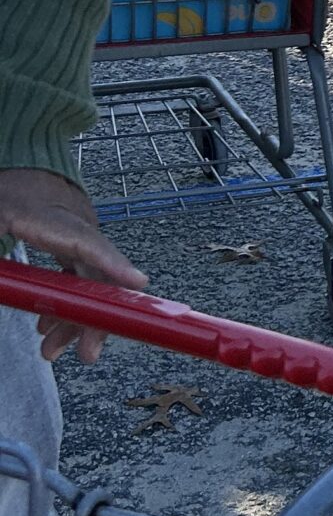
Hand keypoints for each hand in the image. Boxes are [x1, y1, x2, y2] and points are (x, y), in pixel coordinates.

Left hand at [0, 171, 147, 364]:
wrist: (19, 162)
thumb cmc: (7, 192)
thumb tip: (2, 282)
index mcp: (50, 217)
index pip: (87, 243)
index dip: (113, 264)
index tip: (136, 284)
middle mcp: (73, 225)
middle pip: (93, 274)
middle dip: (92, 316)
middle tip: (87, 354)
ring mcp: (76, 232)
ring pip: (87, 280)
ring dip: (74, 317)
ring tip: (50, 350)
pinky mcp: (71, 239)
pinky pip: (77, 274)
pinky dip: (68, 301)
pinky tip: (48, 323)